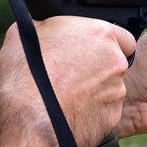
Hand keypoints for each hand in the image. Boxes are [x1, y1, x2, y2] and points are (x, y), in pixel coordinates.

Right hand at [0, 17, 135, 146]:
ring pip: (111, 87)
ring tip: (67, 93)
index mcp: (100, 34)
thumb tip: (43, 26)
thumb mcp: (26, 32)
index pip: (121, 35)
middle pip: (116, 61)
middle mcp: (115, 61)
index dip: (106, 42)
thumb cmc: (28, 75)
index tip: (90, 48)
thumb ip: (46, 26)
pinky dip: (91, 110)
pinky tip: (70, 110)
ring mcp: (116, 91)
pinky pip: (104, 110)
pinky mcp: (112, 117)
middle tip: (73, 71)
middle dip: (99, 65)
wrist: (31, 120)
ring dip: (95, 88)